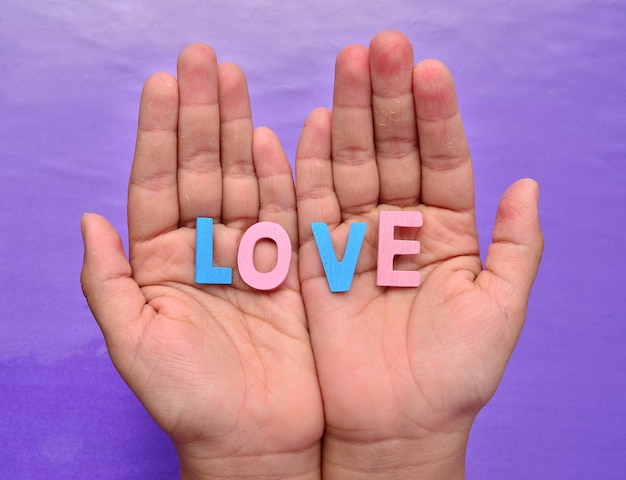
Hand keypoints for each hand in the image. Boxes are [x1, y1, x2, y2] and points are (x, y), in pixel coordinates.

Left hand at [81, 44, 322, 479]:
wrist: (255, 438)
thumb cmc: (191, 399)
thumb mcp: (135, 343)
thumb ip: (108, 282)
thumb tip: (88, 220)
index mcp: (161, 262)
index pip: (157, 184)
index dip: (159, 134)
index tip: (164, 83)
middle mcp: (204, 249)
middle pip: (201, 169)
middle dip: (201, 115)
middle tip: (204, 60)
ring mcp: (250, 255)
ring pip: (243, 180)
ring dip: (239, 131)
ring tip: (235, 81)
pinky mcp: (290, 269)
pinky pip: (286, 213)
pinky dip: (282, 175)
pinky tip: (275, 137)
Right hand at [295, 30, 542, 477]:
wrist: (397, 423)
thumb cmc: (453, 374)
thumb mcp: (500, 309)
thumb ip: (516, 246)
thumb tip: (527, 184)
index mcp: (447, 232)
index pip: (443, 160)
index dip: (437, 117)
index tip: (429, 71)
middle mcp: (401, 225)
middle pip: (394, 150)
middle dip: (389, 99)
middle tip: (381, 46)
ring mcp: (357, 238)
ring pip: (354, 166)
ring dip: (352, 116)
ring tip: (350, 64)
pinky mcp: (318, 258)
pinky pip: (313, 205)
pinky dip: (312, 167)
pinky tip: (318, 125)